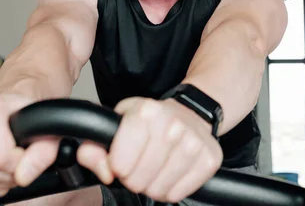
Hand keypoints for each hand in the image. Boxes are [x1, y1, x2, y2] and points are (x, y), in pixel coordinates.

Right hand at [0, 92, 59, 197]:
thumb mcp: (46, 126)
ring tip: (7, 165)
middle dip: (8, 176)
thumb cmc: (25, 113)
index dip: (19, 165)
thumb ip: (43, 152)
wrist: (10, 105)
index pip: (0, 158)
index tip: (25, 153)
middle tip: (18, 163)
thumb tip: (23, 175)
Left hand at [77, 97, 222, 202]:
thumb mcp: (118, 124)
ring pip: (158, 190)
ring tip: (156, 167)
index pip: (119, 164)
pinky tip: (171, 171)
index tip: (123, 159)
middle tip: (141, 164)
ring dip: (153, 185)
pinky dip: (172, 189)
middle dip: (135, 179)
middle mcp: (172, 124)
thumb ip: (95, 147)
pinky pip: (179, 193)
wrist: (190, 114)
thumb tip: (104, 171)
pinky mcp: (209, 158)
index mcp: (145, 112)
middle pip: (138, 181)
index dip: (118, 167)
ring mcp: (193, 142)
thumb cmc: (150, 122)